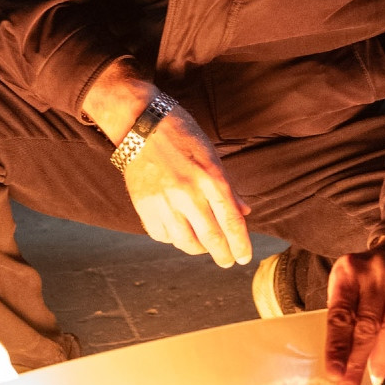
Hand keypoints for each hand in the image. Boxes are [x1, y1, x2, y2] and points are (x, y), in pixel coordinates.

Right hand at [82, 60, 251, 267]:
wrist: (140, 122)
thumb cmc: (181, 135)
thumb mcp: (212, 156)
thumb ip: (227, 188)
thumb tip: (243, 213)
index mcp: (211, 178)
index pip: (231, 221)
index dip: (240, 244)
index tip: (243, 258)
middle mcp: (189, 193)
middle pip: (211, 237)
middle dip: (222, 255)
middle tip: (227, 262)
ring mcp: (164, 200)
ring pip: (185, 242)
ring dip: (198, 249)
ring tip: (203, 247)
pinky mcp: (144, 204)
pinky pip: (161, 235)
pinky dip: (173, 239)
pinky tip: (178, 233)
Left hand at [323, 247, 384, 384]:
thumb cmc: (370, 277)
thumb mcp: (348, 284)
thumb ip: (342, 314)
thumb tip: (339, 359)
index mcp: (349, 272)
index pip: (340, 314)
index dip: (337, 347)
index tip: (334, 373)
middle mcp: (377, 273)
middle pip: (367, 326)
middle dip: (357, 362)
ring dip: (382, 360)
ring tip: (373, 378)